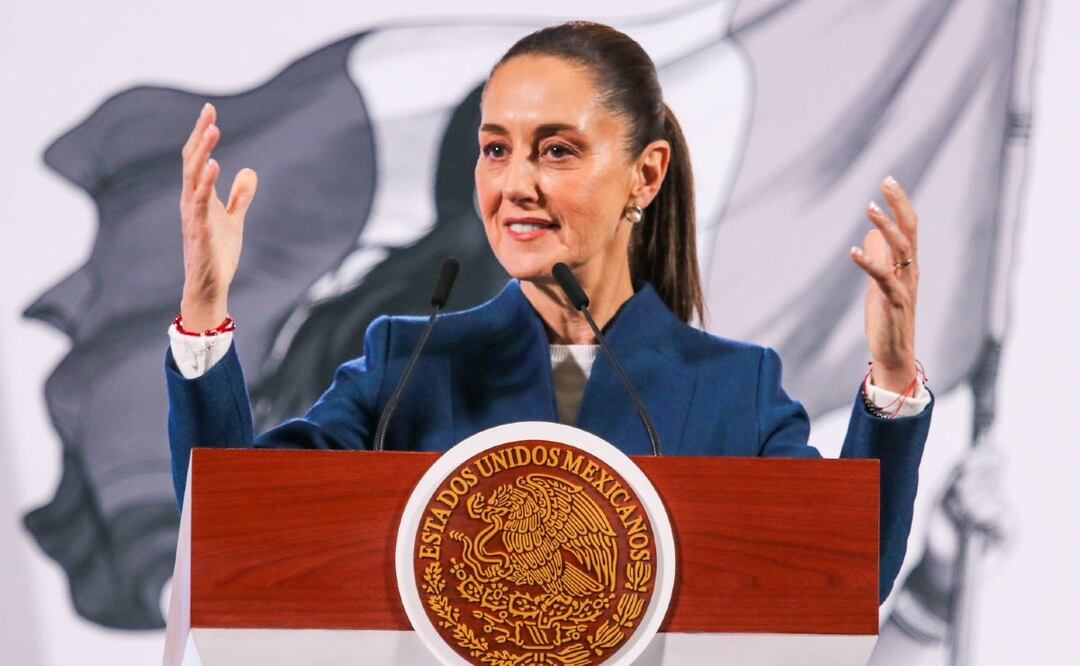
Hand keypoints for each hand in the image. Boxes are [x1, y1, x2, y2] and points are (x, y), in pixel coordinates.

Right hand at [179, 102, 257, 329]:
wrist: (211, 286)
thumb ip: (240, 197)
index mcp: (198, 197)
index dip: (202, 135)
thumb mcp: (234, 220)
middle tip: (209, 112)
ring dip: (203, 153)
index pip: (197, 159)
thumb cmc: (217, 254)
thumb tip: (249, 170)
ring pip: (194, 178)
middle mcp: (190, 202)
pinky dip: (205, 184)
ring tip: (213, 131)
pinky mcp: (199, 232)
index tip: (210, 111)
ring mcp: (193, 216)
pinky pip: (200, 203)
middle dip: (200, 136)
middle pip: (192, 162)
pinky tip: (213, 165)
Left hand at [850, 176, 918, 392]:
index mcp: (909, 265)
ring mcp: (904, 286)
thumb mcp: (880, 283)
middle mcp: (911, 271)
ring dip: (886, 227)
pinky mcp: (893, 303)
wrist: (894, 353)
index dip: (901, 203)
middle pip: (910, 231)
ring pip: (902, 250)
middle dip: (899, 205)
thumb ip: (880, 259)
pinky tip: (853, 251)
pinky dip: (869, 263)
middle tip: (886, 181)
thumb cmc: (887, 317)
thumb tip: (871, 237)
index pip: (909, 227)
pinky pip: (883, 278)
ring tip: (869, 208)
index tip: (888, 180)